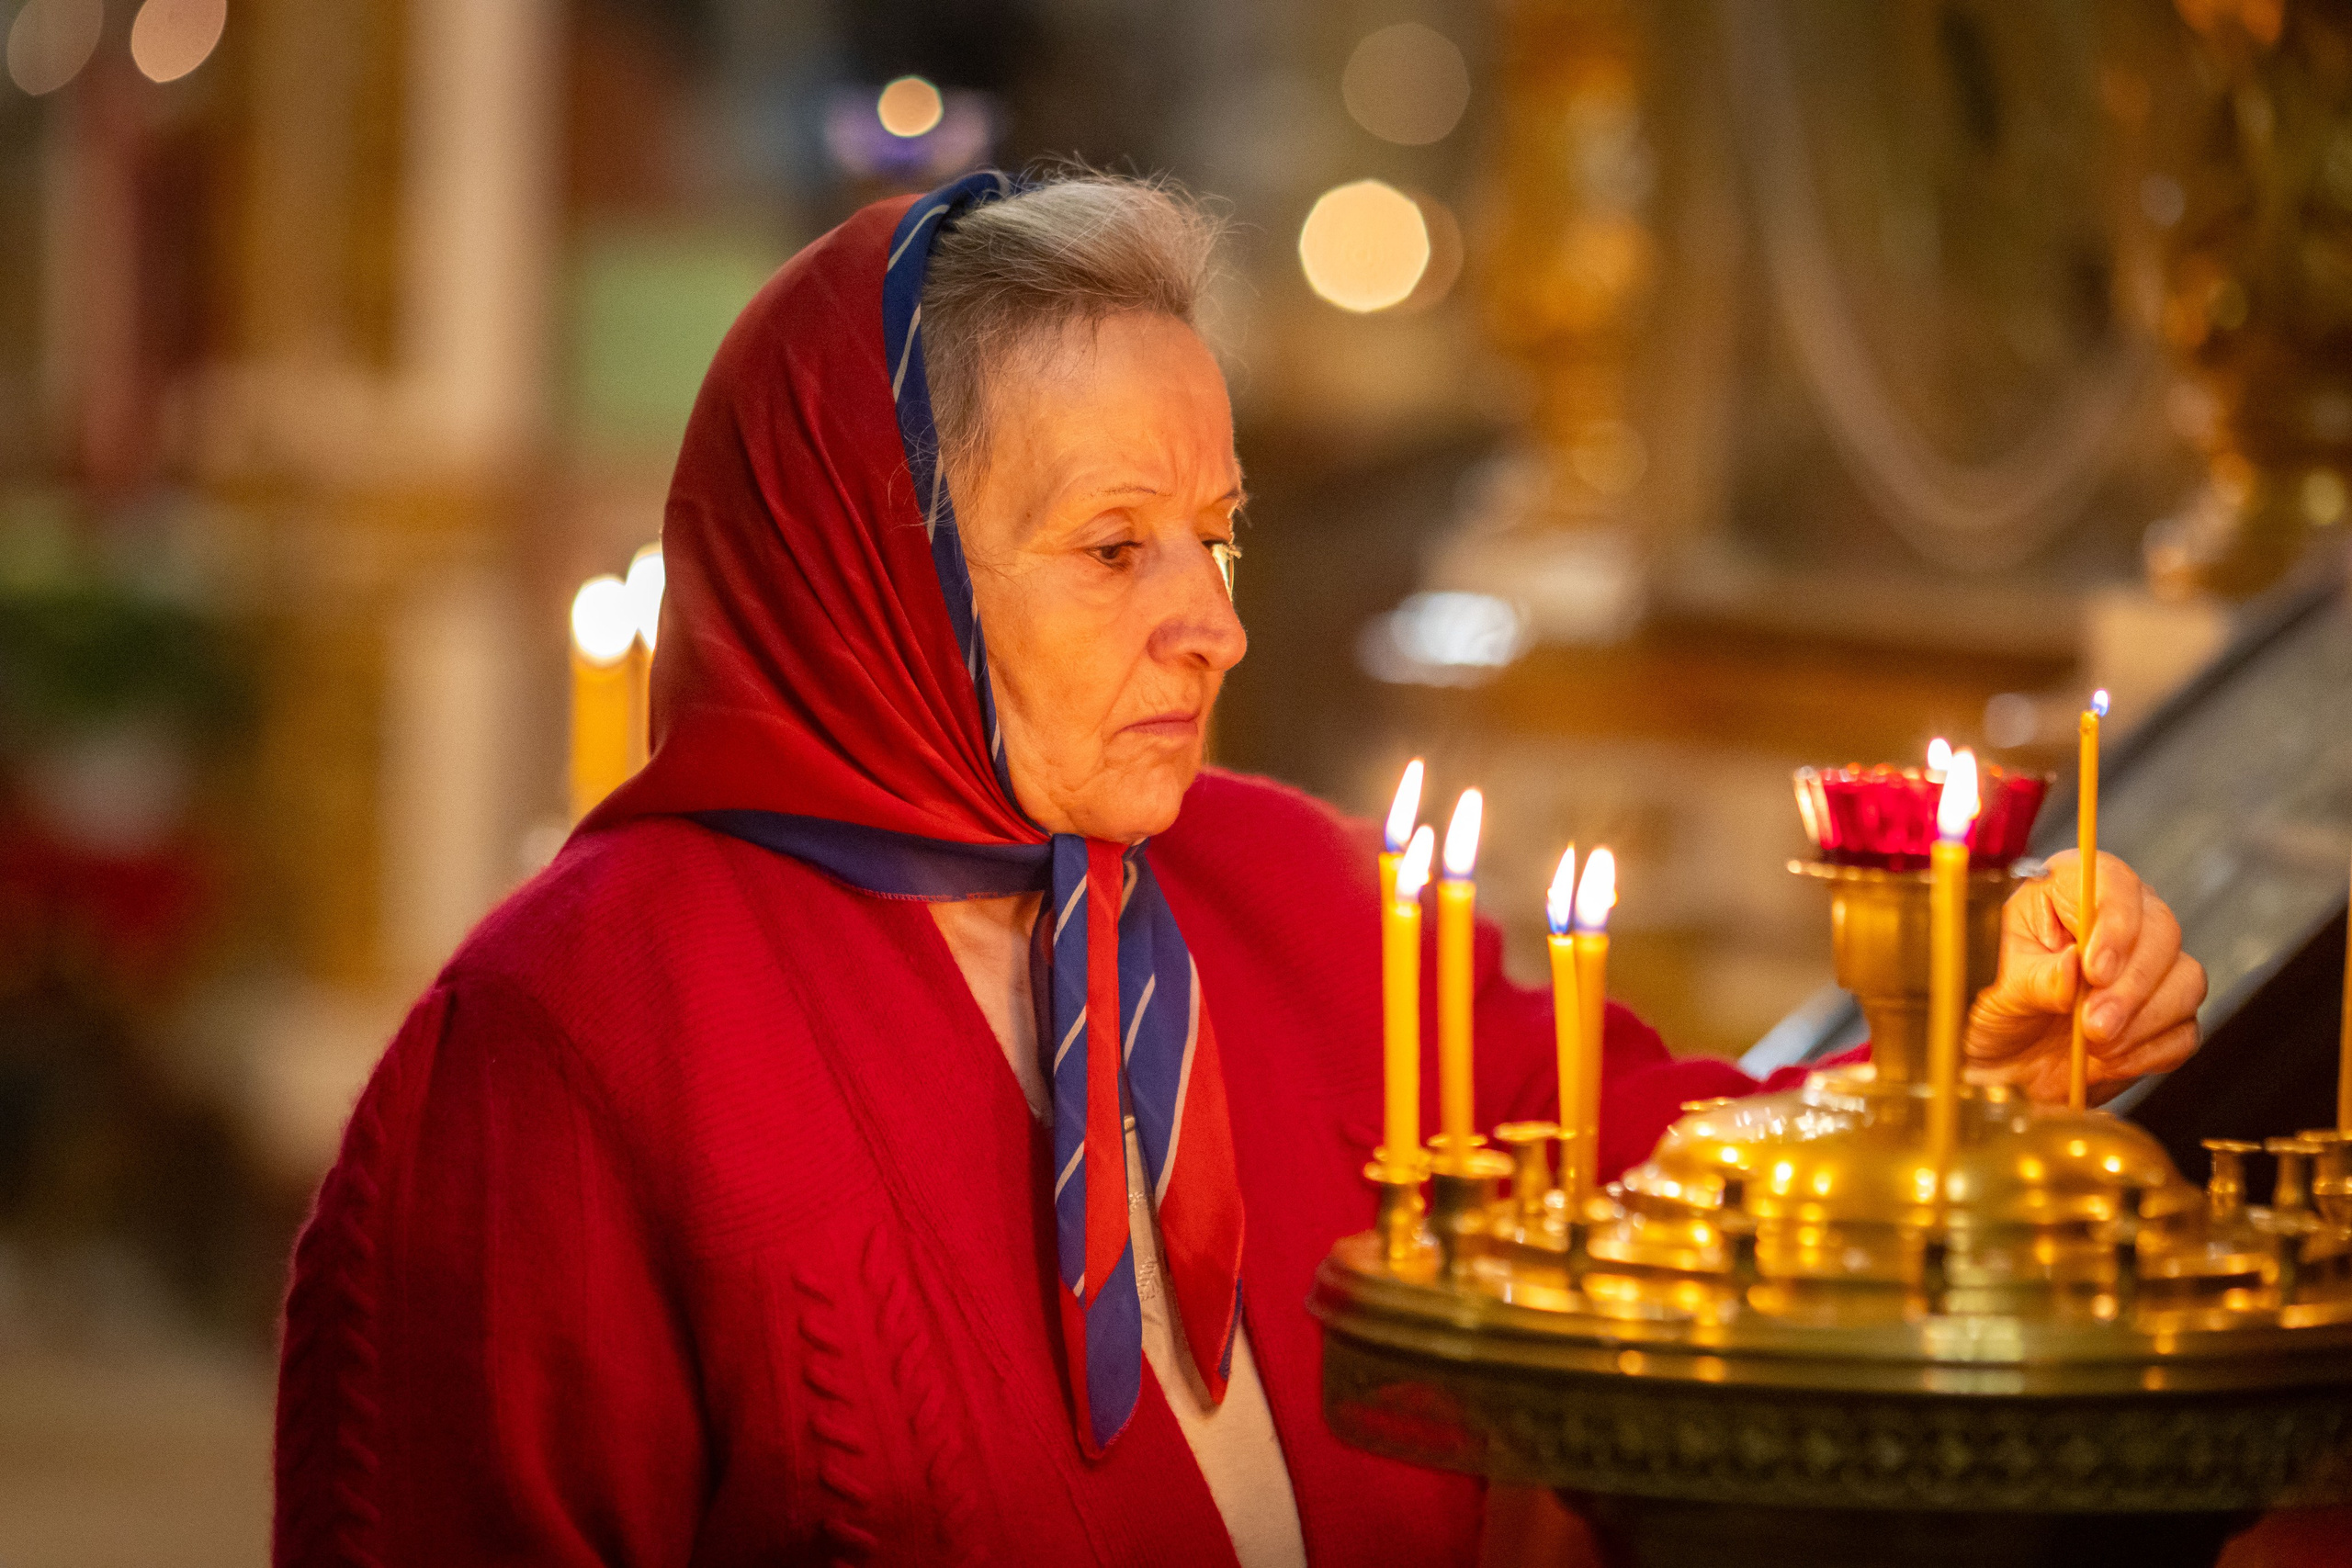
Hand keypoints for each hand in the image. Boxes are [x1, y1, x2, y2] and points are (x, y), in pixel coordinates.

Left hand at [1965, 851, 2204, 1103]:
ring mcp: (2147, 968)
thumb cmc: (1993, 1010)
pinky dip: (2151, 1049)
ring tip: (2094, 1042)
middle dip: (2131, 983)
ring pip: (2186, 977)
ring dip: (2144, 1017)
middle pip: (2162, 929)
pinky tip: (2110, 1059)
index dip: (2114, 923)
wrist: (2002, 1065)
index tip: (2095, 970)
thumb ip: (2036, 977)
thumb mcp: (1998, 989)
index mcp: (2066, 892)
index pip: (2111, 882)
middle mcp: (2116, 920)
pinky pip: (2184, 1028)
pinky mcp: (2164, 1016)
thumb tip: (2072, 967)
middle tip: (2092, 1022)